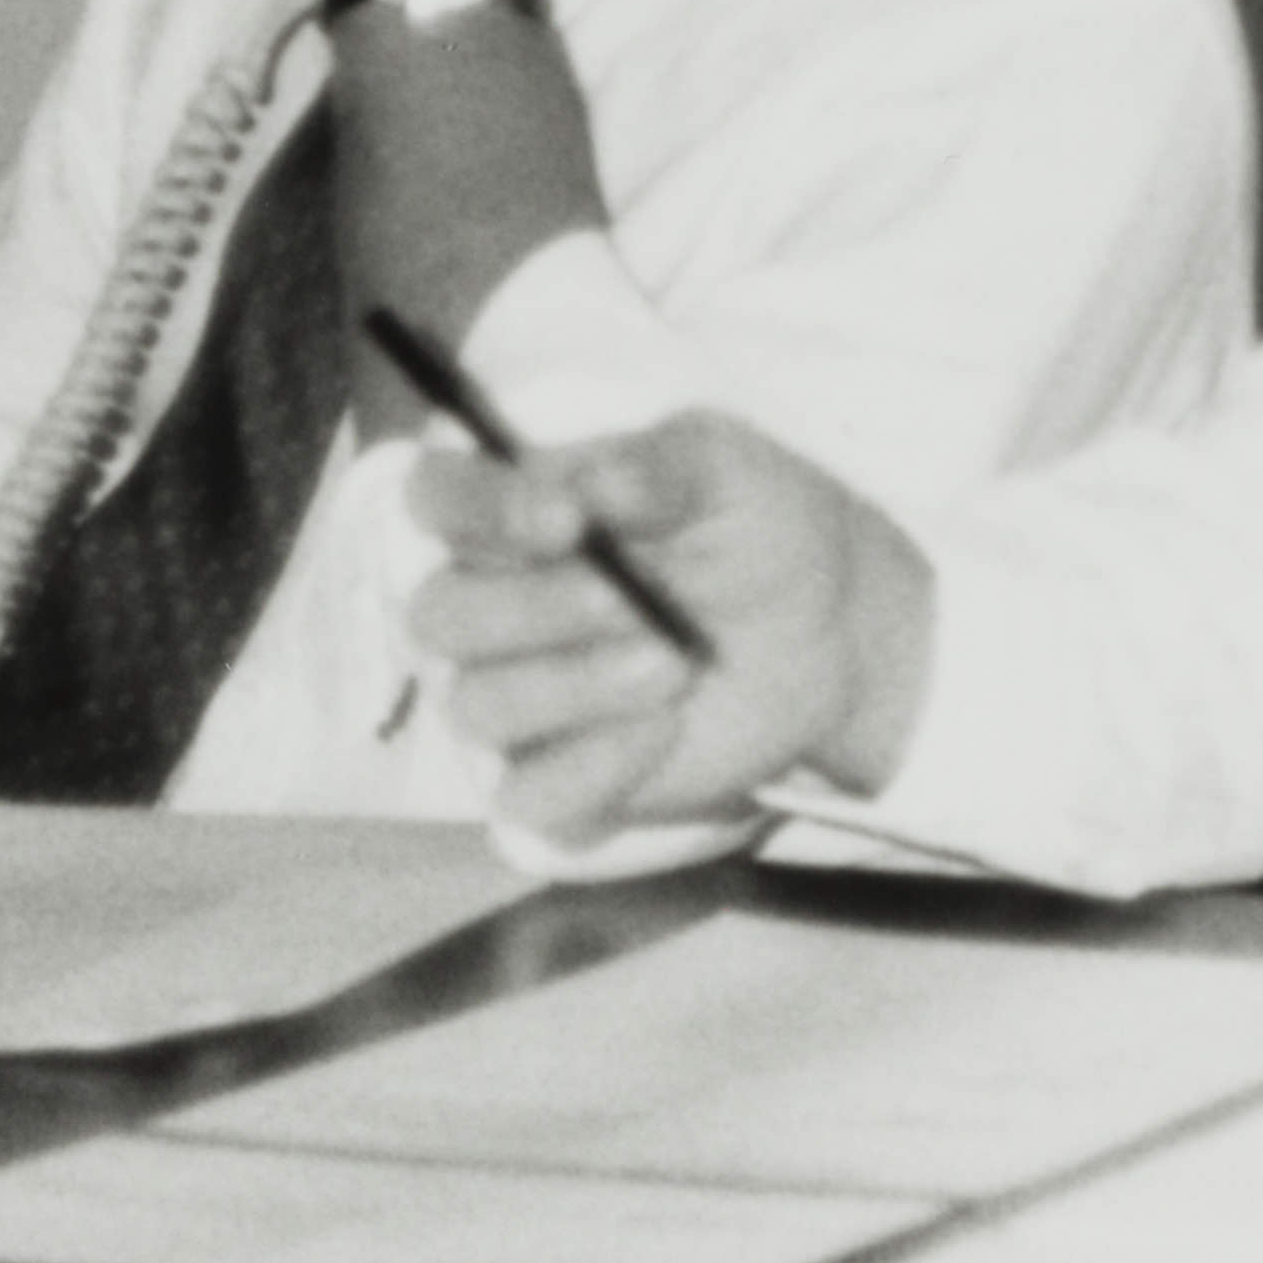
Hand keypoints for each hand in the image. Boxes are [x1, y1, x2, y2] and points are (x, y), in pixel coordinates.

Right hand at [405, 412, 929, 843]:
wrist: (827, 623)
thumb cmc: (751, 526)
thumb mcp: (727, 470)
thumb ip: (660, 466)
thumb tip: (598, 482)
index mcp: (511, 510)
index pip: (435, 497)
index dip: (477, 507)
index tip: (565, 519)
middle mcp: (492, 604)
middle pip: (438, 615)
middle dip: (529, 609)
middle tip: (627, 600)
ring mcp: (517, 697)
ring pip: (477, 706)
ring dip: (573, 685)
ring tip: (675, 662)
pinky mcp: (559, 778)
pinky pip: (528, 796)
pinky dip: (591, 767)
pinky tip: (663, 730)